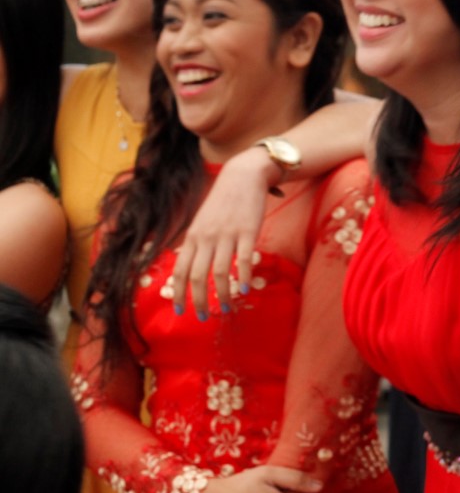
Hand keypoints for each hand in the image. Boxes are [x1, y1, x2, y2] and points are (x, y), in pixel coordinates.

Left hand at [172, 147, 278, 317]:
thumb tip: (187, 267)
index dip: (178, 293)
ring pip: (220, 272)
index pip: (180, 271)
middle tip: (204, 316)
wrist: (243, 176)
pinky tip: (245, 289)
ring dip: (222, 294)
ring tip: (226, 307)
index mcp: (193, 237)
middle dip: (199, 300)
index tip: (180, 310)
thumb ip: (195, 243)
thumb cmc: (223, 201)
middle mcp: (206, 237)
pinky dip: (244, 277)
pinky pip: (244, 260)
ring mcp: (227, 235)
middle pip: (197, 276)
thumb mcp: (202, 221)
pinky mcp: (248, 232)